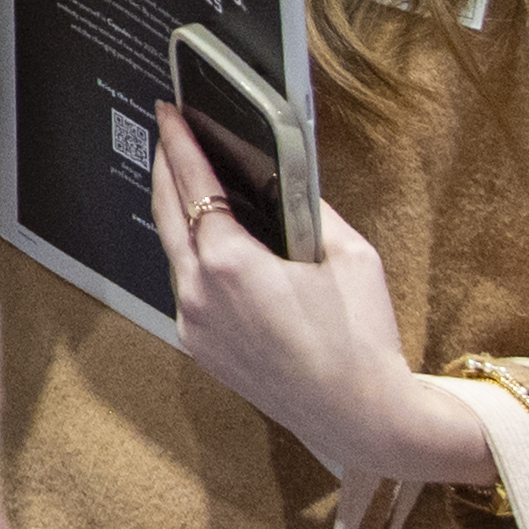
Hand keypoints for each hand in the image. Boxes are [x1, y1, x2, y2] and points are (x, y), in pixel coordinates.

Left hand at [146, 108, 492, 486]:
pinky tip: (208, 242)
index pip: (193, 184)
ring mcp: (193, 325)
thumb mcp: (349, 254)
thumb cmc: (361, 338)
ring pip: (173, 253)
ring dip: (176, 213)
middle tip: (169, 133)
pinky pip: (186, 289)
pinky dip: (191, 257)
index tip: (169, 112)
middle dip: (166, 168)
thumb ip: (311, 209)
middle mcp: (198, 293)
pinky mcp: (199, 349)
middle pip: (167, 213)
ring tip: (188, 180)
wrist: (360, 417)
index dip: (180, 142)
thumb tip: (290, 179)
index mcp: (229, 263)